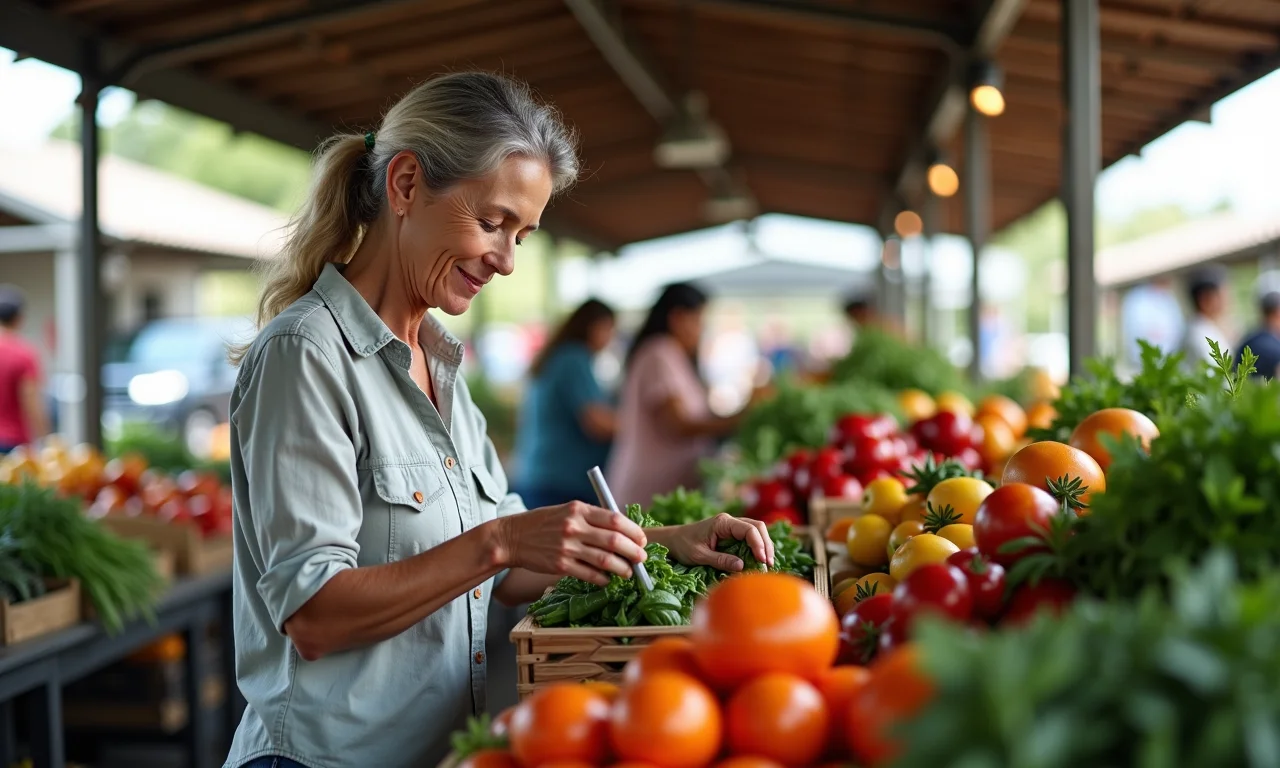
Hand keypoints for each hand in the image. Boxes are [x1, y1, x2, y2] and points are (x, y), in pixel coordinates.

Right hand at [497, 502, 647, 586]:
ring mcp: (567, 547)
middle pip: (614, 541)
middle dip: (634, 552)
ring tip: (629, 572)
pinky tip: (607, 580)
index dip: (634, 531)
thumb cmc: (543, 523)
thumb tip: (622, 532)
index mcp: (578, 509)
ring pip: (605, 561)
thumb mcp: (567, 511)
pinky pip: (589, 575)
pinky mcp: (560, 565)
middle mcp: (574, 527)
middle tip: (642, 559)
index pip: (615, 520)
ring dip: (623, 569)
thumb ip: (591, 518)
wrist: (512, 538)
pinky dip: (603, 579)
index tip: (642, 540)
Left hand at [657, 513, 773, 571]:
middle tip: (768, 564)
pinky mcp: (731, 534)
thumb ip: (720, 560)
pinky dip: (756, 548)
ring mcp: (731, 526)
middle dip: (766, 544)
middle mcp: (729, 521)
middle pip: (757, 527)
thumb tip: (742, 566)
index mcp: (722, 523)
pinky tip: (759, 560)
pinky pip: (749, 537)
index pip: (748, 529)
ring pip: (756, 531)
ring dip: (764, 546)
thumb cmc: (683, 546)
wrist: (673, 540)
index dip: (758, 544)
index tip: (762, 560)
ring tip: (767, 564)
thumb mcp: (700, 556)